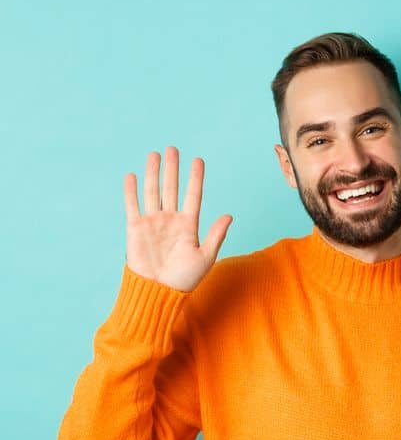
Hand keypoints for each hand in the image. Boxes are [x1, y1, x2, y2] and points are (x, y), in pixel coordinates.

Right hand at [123, 145, 232, 292]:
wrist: (159, 291)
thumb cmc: (184, 279)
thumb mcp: (205, 256)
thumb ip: (215, 235)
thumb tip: (229, 215)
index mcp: (189, 225)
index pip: (193, 196)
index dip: (195, 178)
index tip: (198, 160)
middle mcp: (170, 220)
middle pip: (172, 188)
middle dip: (173, 169)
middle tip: (173, 148)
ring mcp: (153, 222)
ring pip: (153, 192)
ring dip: (153, 173)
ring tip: (155, 154)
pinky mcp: (135, 228)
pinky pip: (133, 205)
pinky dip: (131, 191)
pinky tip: (131, 175)